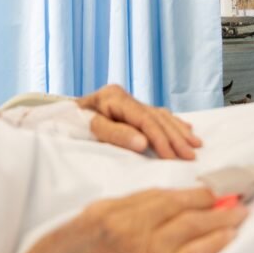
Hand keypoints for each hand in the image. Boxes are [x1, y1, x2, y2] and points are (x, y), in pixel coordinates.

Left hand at [78, 84, 202, 159]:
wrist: (58, 117)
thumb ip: (116, 135)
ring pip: (160, 115)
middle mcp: (125, 96)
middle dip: (175, 138)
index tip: (173, 156)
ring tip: (195, 144)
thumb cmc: (71, 124)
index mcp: (114, 97)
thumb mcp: (90, 129)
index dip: (161, 138)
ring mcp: (129, 101)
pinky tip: (186, 129)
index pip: (145, 119)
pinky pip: (157, 114)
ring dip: (179, 131)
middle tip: (191, 155)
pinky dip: (173, 123)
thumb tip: (144, 143)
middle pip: (156, 117)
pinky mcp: (131, 108)